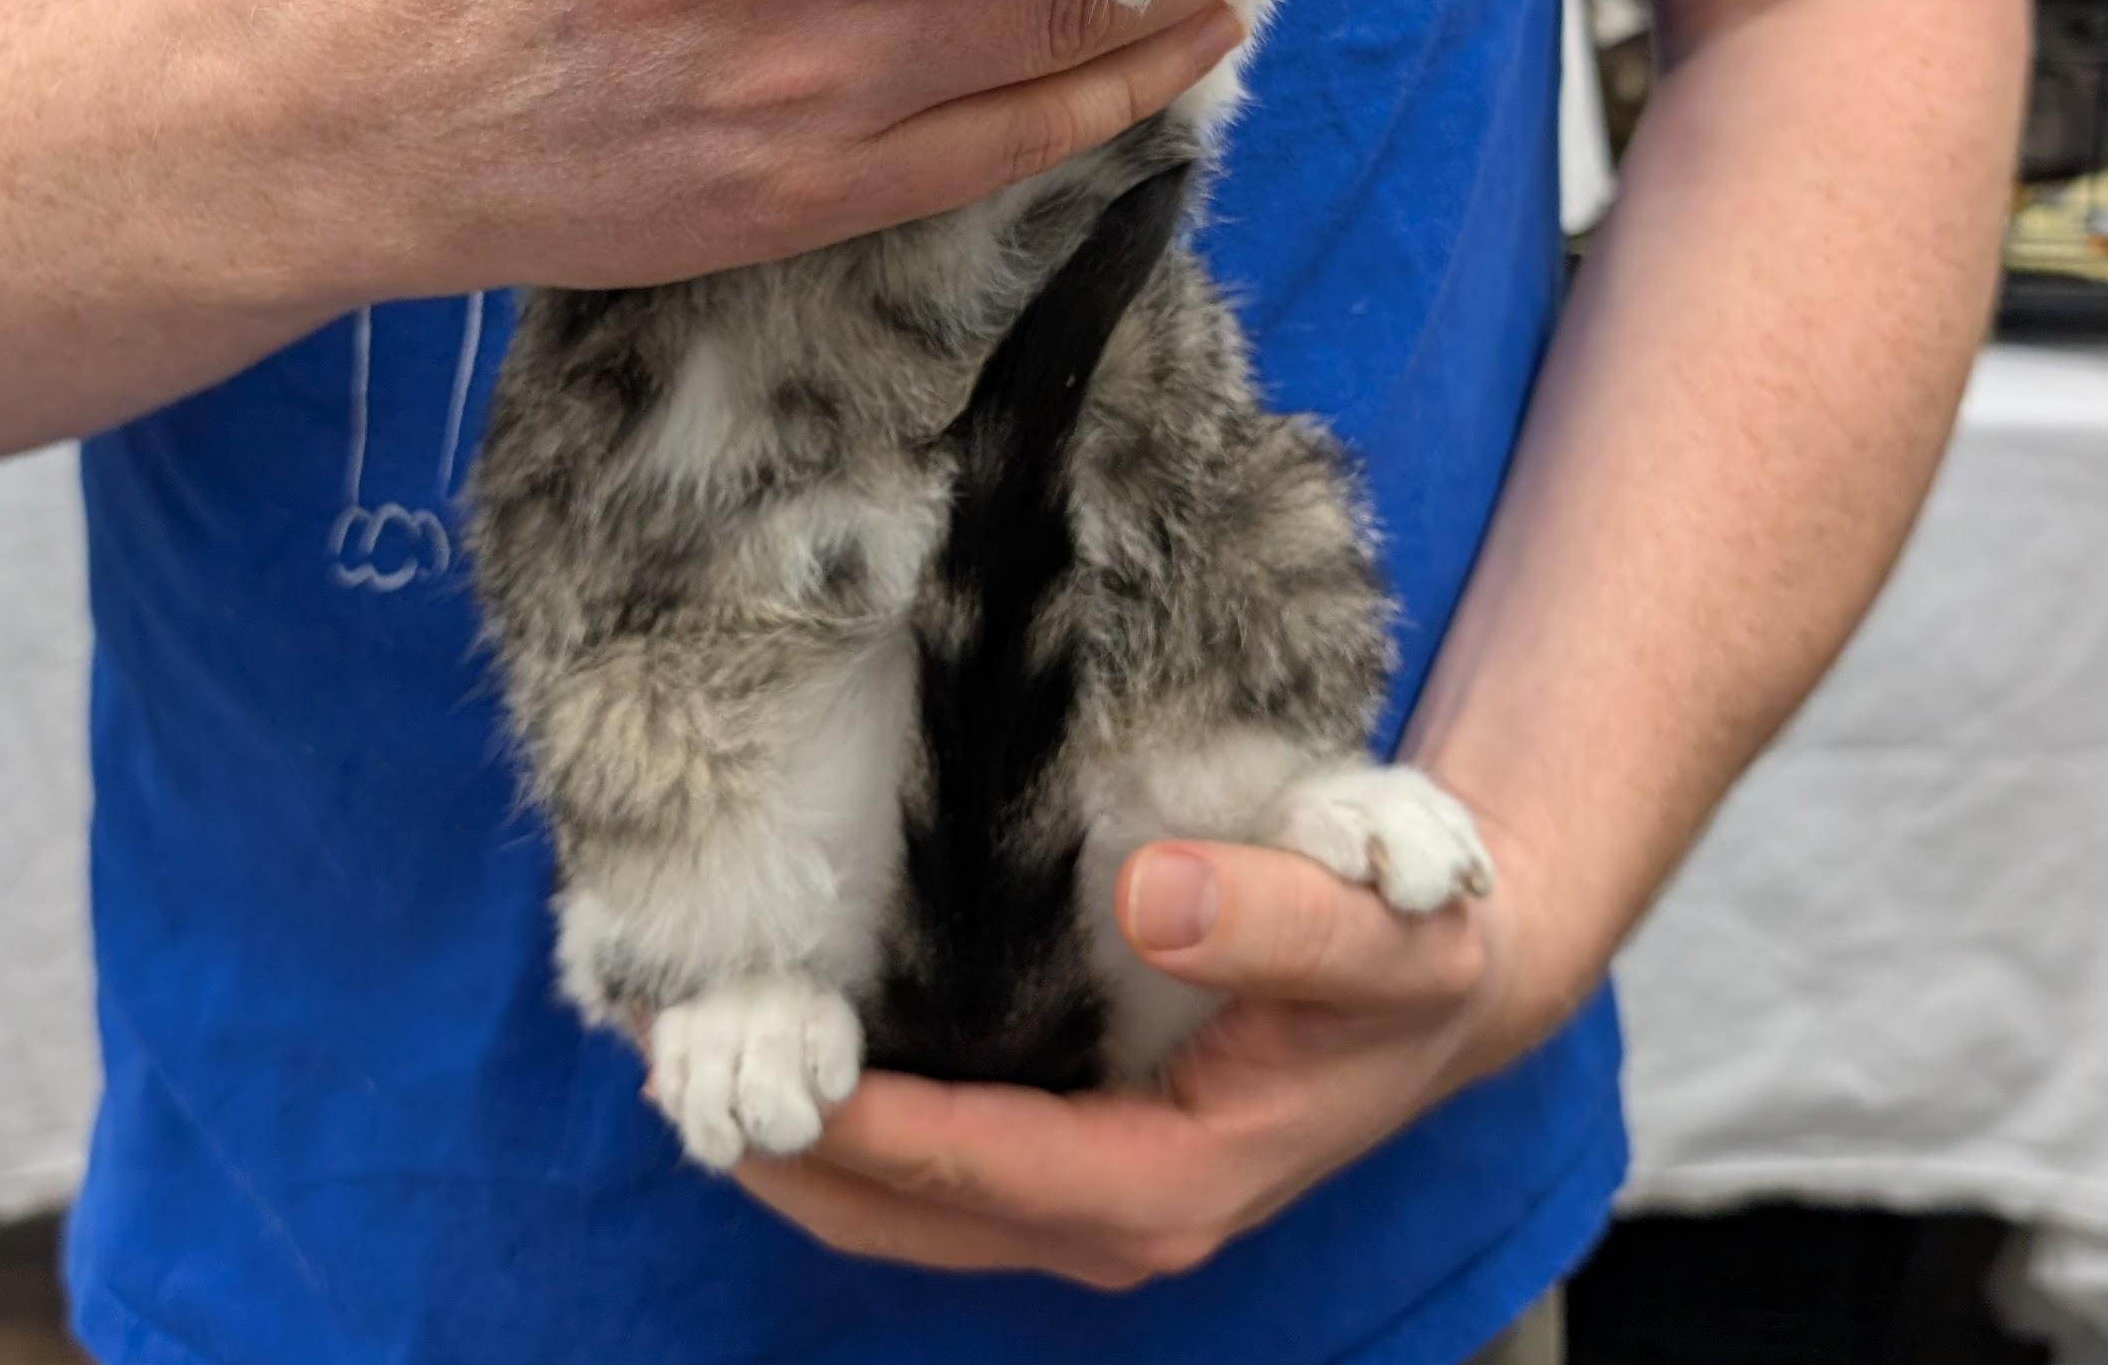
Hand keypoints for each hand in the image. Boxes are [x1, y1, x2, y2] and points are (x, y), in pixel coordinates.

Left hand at [733, 820, 1573, 1290]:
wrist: (1437, 989)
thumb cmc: (1409, 956)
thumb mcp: (1383, 927)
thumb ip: (1279, 917)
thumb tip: (1150, 893)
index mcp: (1177, 1181)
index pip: (986, 1166)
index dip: (871, 1124)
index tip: (771, 1062)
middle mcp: (1117, 1214)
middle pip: (911, 1213)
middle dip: (790, 1146)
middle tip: (669, 1062)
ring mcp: (1088, 1194)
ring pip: (904, 1207)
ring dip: (796, 1142)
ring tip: (684, 1055)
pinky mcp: (1072, 1154)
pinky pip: (932, 1166)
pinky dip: (846, 1124)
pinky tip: (787, 1044)